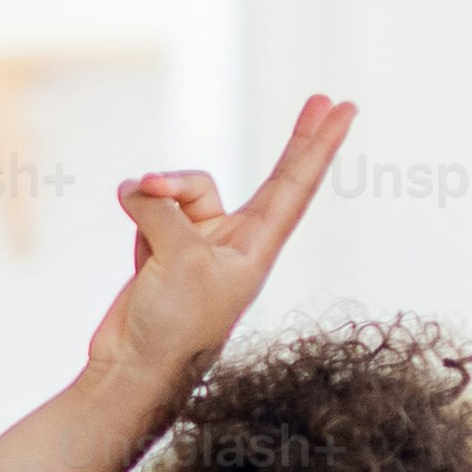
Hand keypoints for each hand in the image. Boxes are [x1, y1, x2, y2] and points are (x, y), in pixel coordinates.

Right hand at [85, 92, 352, 401]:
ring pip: (184, 191)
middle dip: (296, 141)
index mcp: (256, 247)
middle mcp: (234, 242)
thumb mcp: (178, 256)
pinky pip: (152, 210)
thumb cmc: (173, 324)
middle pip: (271, 179)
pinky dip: (138, 210)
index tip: (344, 109)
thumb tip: (137, 190)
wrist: (132, 371)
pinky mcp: (162, 253)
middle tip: (323, 100)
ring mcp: (198, 246)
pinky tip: (127, 212)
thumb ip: (164, 210)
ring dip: (160, 188)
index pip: (297, 185)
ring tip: (137, 196)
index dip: (320, 146)